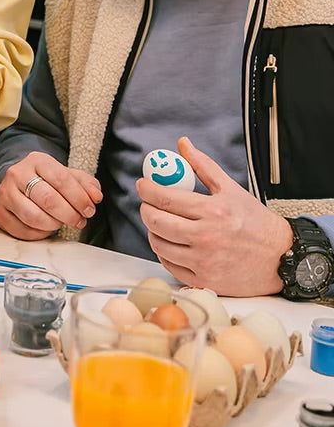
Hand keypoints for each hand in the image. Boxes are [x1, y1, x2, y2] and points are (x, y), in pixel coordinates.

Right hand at [0, 152, 102, 239]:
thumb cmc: (47, 181)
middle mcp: (17, 174)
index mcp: (36, 160)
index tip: (89, 209)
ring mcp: (5, 193)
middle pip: (48, 199)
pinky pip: (22, 230)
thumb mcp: (68, 176)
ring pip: (33, 216)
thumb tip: (95, 196)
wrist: (19, 182)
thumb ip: (86, 184)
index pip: (61, 179)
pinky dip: (39, 234)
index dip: (79, 198)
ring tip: (61, 223)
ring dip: (54, 225)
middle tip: (79, 221)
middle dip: (69, 214)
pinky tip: (46, 228)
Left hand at [138, 137, 291, 295]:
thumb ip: (203, 166)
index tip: (143, 185)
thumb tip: (183, 145)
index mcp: (212, 211)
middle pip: (155, 221)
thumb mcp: (231, 189)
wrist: (282, 257)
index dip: (147, 189)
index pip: (164, 198)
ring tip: (161, 223)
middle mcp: (206, 237)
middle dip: (146, 209)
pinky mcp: (204, 281)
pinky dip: (165, 252)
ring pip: (158, 244)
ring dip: (153, 231)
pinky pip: (169, 265)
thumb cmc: (257, 223)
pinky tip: (172, 243)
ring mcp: (204, 261)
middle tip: (148, 204)